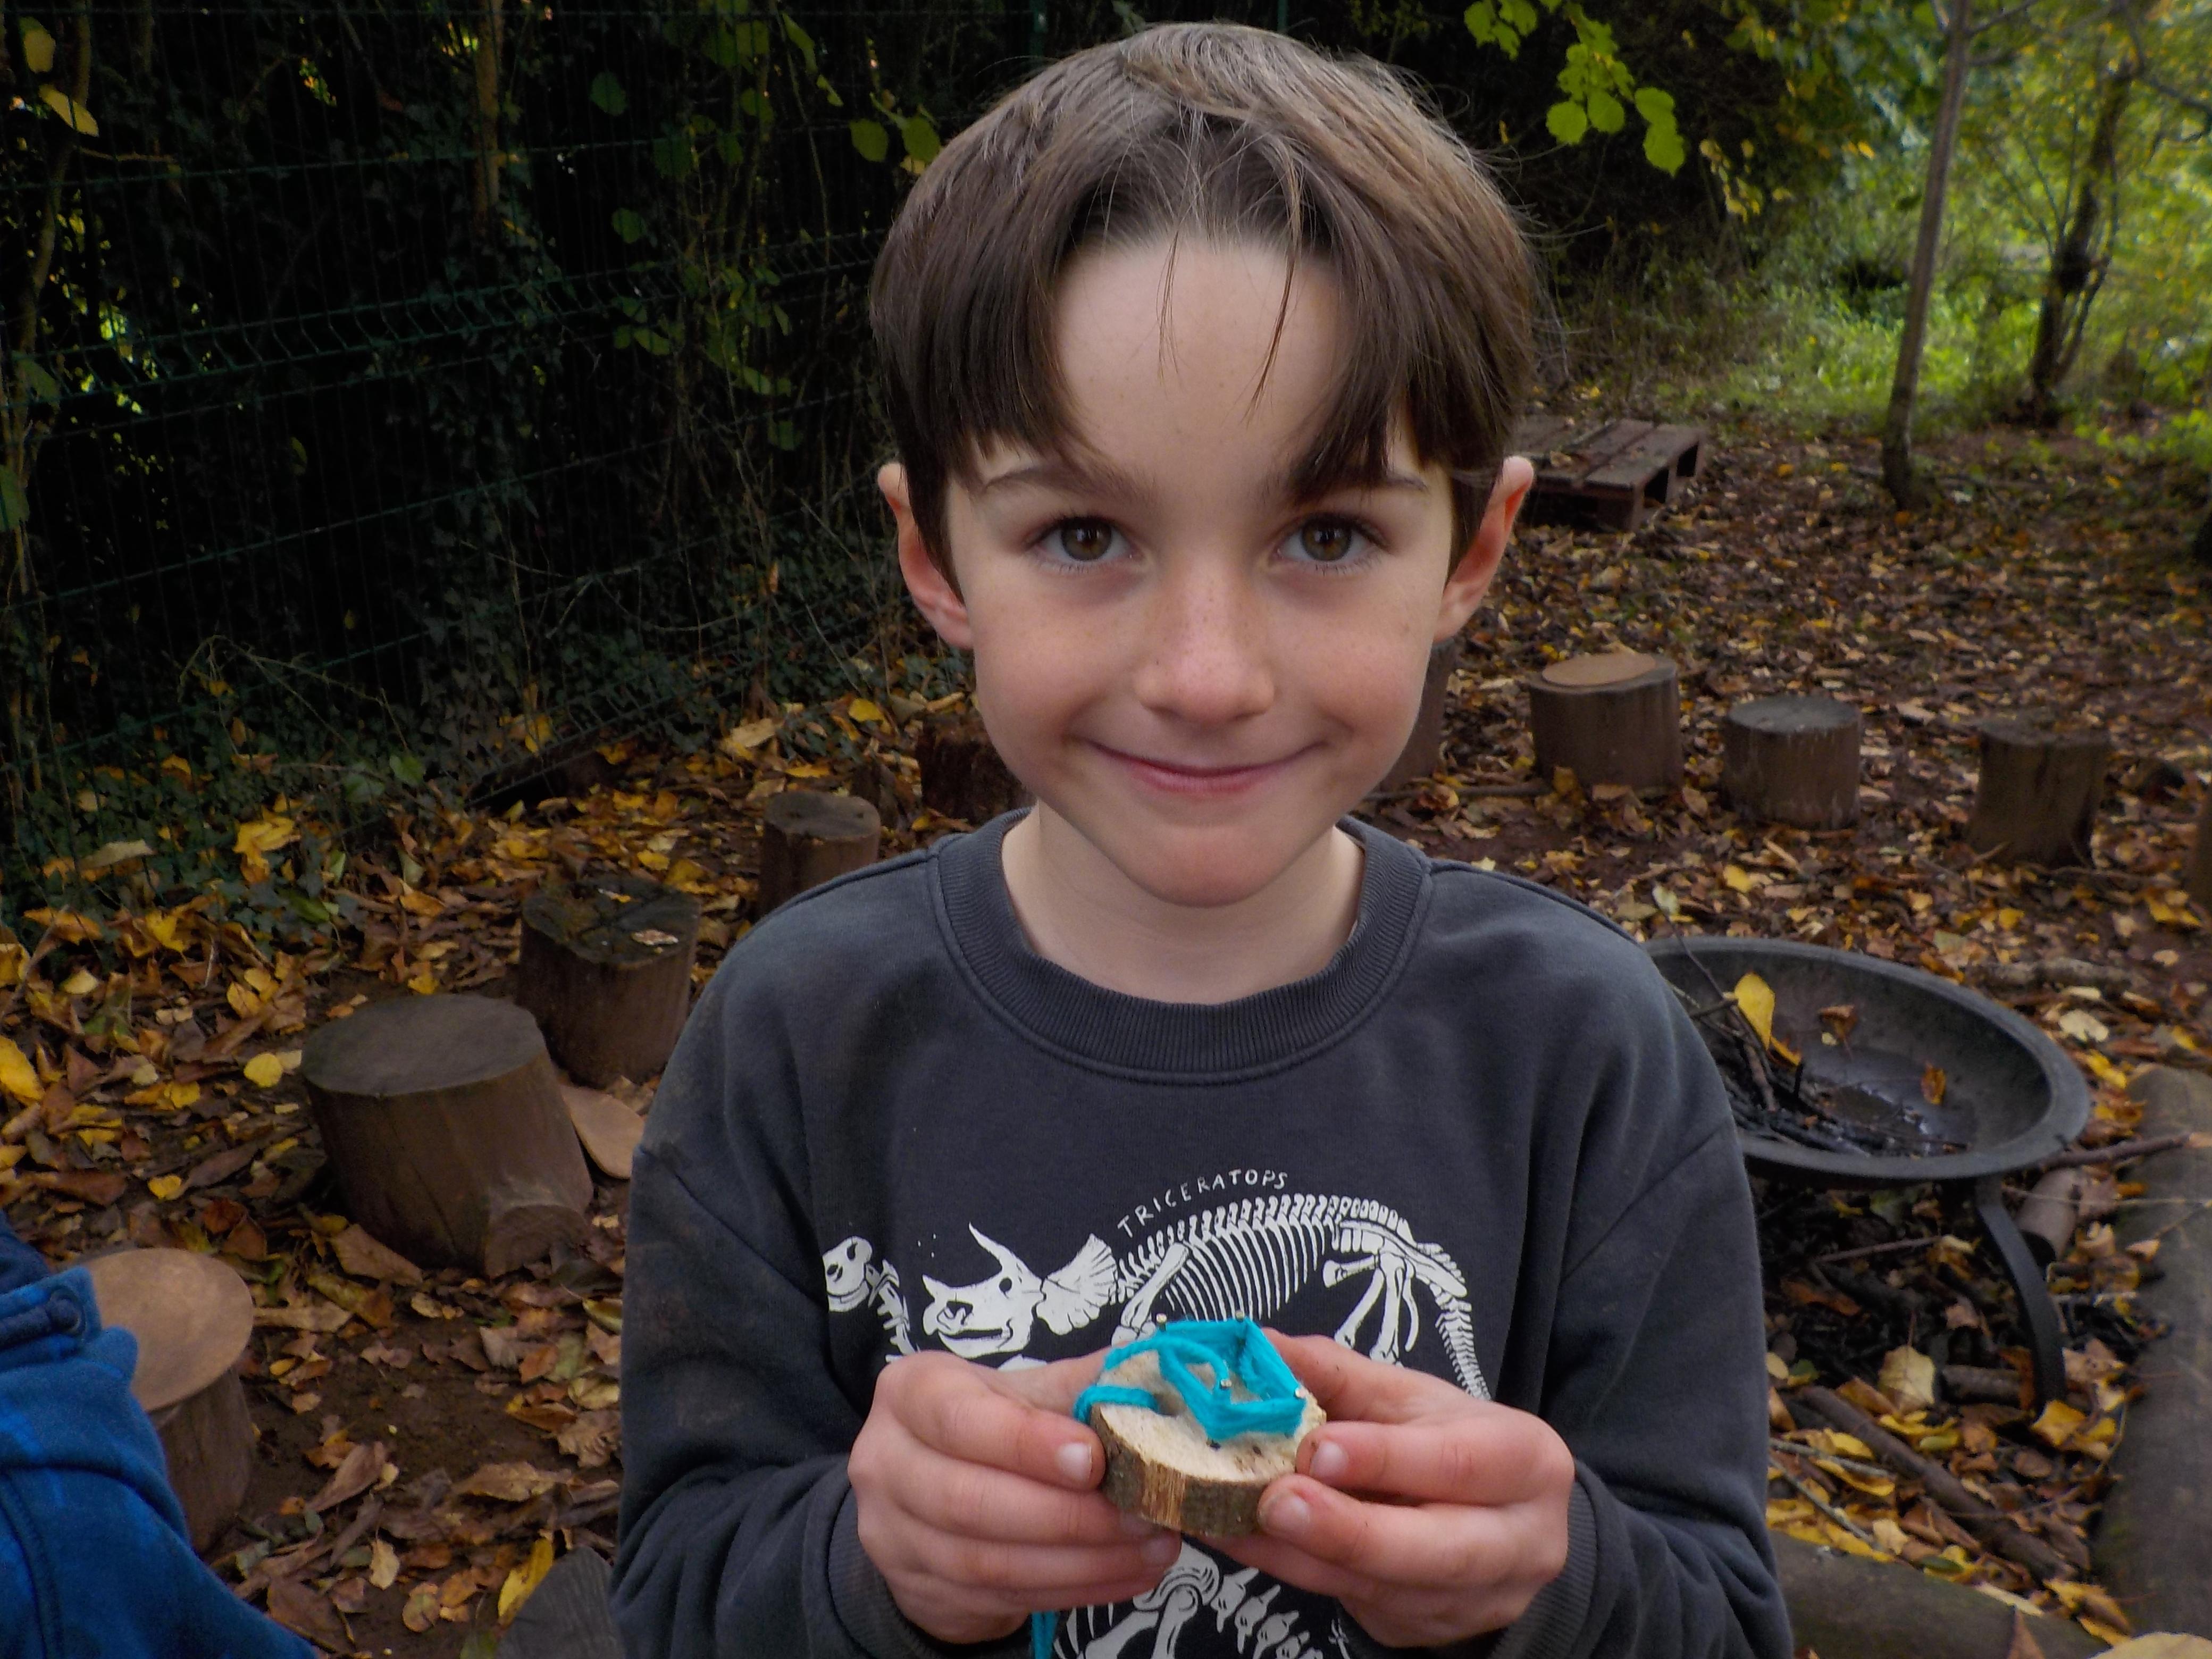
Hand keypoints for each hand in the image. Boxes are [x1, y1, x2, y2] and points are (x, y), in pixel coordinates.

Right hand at [848, 1351, 1181, 1643]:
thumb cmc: (988, 1424)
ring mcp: (895, 1535)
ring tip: (1150, 1546)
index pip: (960, 1419)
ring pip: (989, 1561)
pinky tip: (1126, 1573)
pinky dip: (1074, 1589)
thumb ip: (1080, 1384)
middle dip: (1067, 1515)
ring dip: (1081, 1561)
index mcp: (910, 1393)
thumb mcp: (1023, 1391)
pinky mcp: (922, 1590)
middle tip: (1142, 1514)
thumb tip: (1154, 1377)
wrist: (932, 1492)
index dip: (1026, 1443)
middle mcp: (886, 1462)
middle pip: (970, 1501)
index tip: (1092, 1458)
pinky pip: (1004, 1596)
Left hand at [1210, 1335, 1574, 1648]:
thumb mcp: (1410, 1397)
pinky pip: (1357, 1604)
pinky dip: (1295, 1570)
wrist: (1498, 1519)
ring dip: (1300, 1554)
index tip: (1316, 1448)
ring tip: (1231, 1517)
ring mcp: (1477, 1600)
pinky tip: (1245, 1540)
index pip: (1458, 1463)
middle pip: (1435, 1549)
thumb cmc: (1450, 1441)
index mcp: (1524, 1461)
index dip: (1385, 1459)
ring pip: (1385, 1587)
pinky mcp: (1429, 1628)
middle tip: (1274, 1502)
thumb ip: (1340, 1374)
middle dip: (1347, 1530)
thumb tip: (1261, 1345)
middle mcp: (1516, 1542)